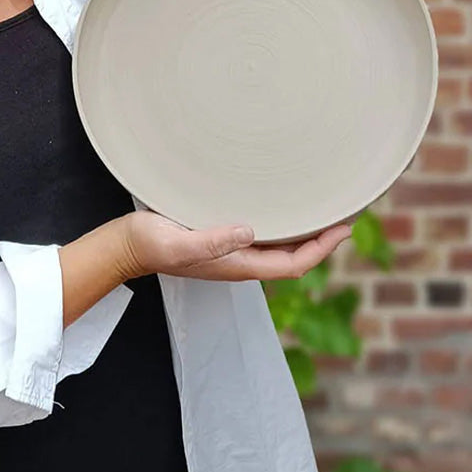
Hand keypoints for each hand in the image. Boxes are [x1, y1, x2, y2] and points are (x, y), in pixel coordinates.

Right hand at [117, 209, 351, 283]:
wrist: (125, 244)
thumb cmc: (149, 244)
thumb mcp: (178, 243)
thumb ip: (211, 242)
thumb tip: (249, 232)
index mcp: (236, 264)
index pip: (292, 264)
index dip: (322, 249)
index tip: (344, 229)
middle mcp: (239, 259)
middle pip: (293, 257)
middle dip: (322, 241)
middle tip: (345, 216)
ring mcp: (230, 250)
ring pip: (280, 247)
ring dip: (305, 233)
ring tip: (324, 211)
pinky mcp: (220, 237)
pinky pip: (263, 235)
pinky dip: (282, 224)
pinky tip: (284, 207)